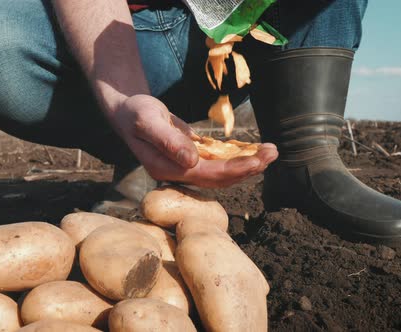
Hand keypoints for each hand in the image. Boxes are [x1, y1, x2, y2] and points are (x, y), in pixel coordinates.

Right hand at [110, 95, 277, 187]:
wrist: (127, 111)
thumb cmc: (135, 113)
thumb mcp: (147, 121)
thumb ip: (169, 141)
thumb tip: (192, 161)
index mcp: (166, 168)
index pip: (206, 175)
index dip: (234, 169)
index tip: (258, 160)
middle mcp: (177, 173)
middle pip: (218, 178)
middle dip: (248, 168)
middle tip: (273, 152)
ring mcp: (184, 167)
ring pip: (221, 173)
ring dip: (247, 165)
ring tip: (270, 151)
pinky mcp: (191, 159)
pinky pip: (218, 163)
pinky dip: (237, 158)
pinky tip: (254, 150)